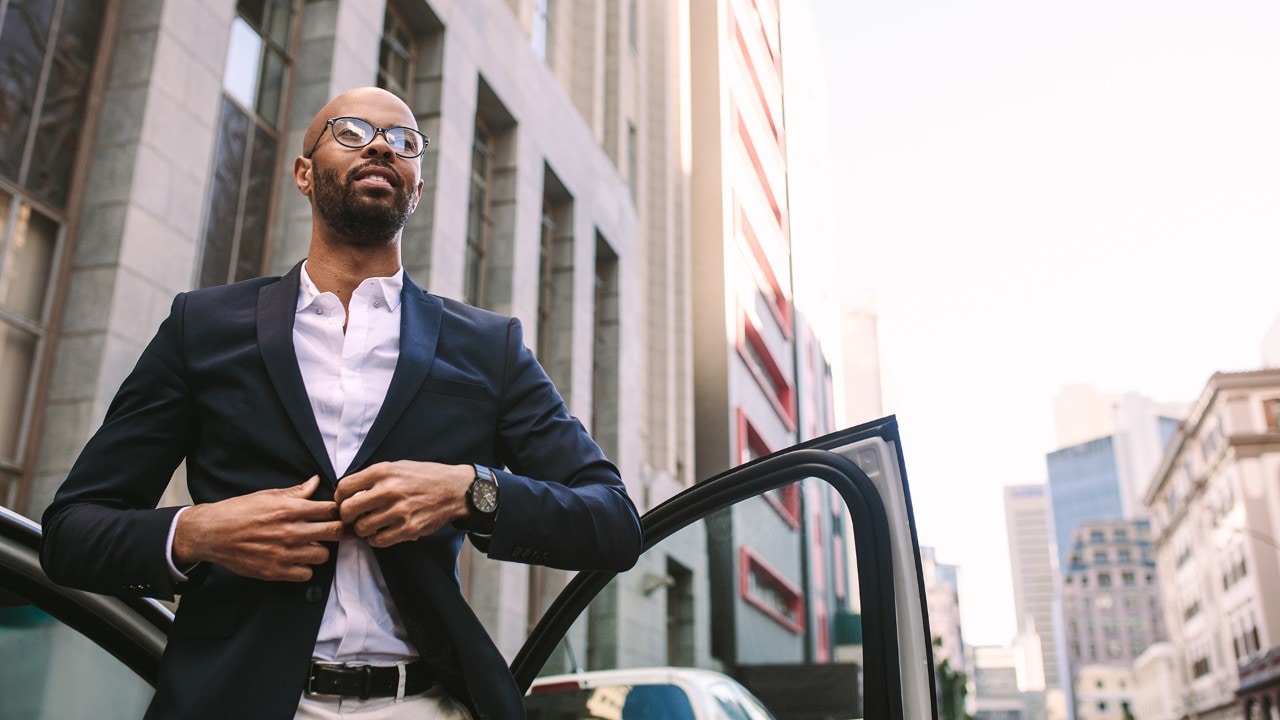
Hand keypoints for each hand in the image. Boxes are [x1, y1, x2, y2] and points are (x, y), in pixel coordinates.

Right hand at [173, 476, 344, 581]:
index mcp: (290, 509)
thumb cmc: (238, 512)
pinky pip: (306, 574)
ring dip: (319, 551)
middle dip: (339, 531)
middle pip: (335, 532)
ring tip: (308, 546)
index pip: (331, 510)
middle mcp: (291, 531)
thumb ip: (296, 492)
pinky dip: (304, 568)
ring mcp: (284, 553)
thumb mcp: (267, 495)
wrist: (211, 533)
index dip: (338, 511)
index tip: (337, 514)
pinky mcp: (276, 571)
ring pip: (323, 555)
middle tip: (334, 531)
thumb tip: (316, 481)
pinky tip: (296, 560)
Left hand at [334, 461, 471, 547]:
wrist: (454, 489)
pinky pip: (379, 541)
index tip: (345, 502)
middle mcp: (389, 490)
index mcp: (383, 472)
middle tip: (355, 517)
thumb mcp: (397, 466)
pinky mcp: (409, 529)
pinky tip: (383, 532)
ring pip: (362, 528)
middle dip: (347, 516)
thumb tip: (347, 492)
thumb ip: (373, 478)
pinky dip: (376, 539)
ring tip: (371, 525)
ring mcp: (399, 511)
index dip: (340, 498)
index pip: (344, 487)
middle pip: (348, 510)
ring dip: (363, 529)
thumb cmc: (424, 477)